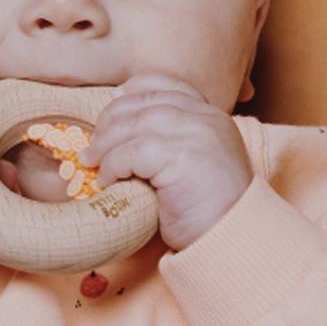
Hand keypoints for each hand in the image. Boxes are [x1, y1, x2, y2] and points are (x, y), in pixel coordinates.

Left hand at [79, 73, 252, 250]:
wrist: (232, 240)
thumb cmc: (207, 211)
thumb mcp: (194, 164)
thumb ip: (171, 141)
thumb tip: (120, 132)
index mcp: (212, 116)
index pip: (167, 85)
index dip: (134, 90)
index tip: (113, 102)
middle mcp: (206, 119)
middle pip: (144, 104)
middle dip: (110, 121)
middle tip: (93, 146)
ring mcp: (197, 134)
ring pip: (134, 125)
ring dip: (106, 146)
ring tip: (93, 164)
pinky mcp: (183, 156)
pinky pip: (133, 152)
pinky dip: (112, 165)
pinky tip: (107, 182)